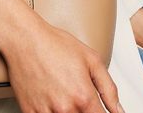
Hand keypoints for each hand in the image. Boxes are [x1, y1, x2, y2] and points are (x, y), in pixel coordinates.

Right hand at [1, 14, 123, 112]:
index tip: (95, 109)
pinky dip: (50, 112)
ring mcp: (46, 112)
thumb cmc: (53, 44)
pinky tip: (50, 101)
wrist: (24, 38)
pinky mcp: (29, 112)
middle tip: (74, 94)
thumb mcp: (90, 59)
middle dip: (83, 110)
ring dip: (66, 112)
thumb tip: (118, 111)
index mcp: (83, 97)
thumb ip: (109, 88)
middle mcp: (66, 108)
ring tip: (62, 95)